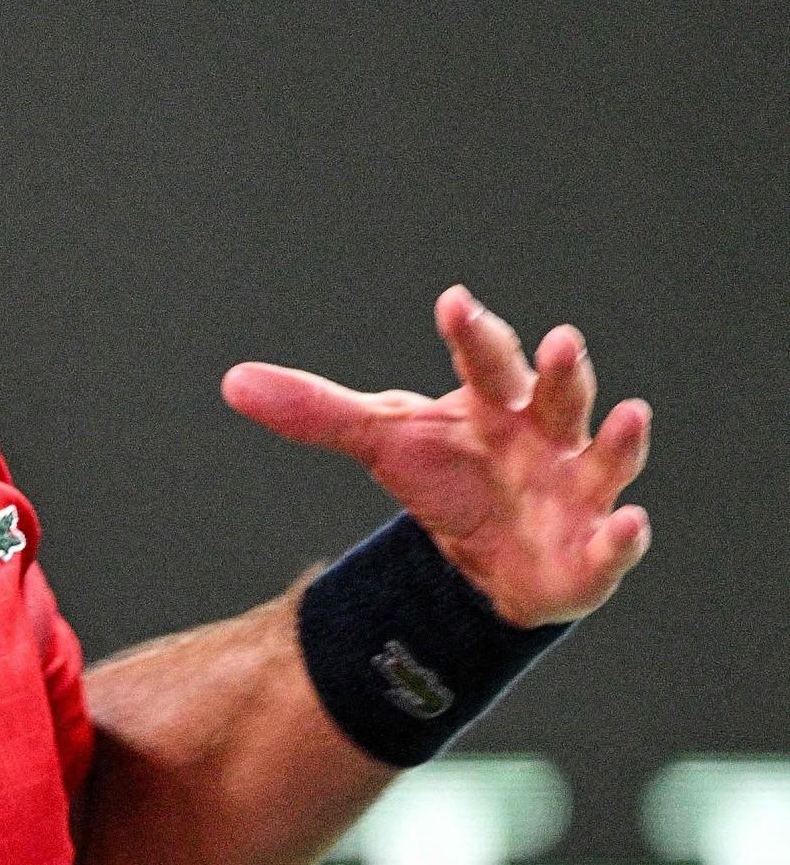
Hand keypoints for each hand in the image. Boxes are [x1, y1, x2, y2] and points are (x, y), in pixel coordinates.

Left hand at [221, 286, 651, 627]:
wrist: (481, 561)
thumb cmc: (445, 479)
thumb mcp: (381, 442)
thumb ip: (316, 412)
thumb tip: (233, 382)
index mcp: (495, 403)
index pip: (484, 360)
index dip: (472, 332)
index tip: (453, 303)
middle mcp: (547, 437)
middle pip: (558, 396)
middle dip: (563, 373)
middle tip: (562, 341)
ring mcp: (577, 490)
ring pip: (605, 457)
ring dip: (619, 439)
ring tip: (631, 413)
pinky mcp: (591, 550)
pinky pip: (614, 542)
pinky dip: (625, 535)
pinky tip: (630, 522)